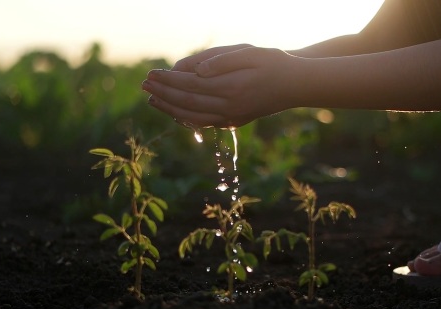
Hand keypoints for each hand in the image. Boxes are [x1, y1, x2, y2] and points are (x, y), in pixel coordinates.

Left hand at [142, 46, 297, 128]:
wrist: (296, 85)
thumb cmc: (273, 63)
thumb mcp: (248, 53)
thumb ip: (220, 61)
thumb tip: (193, 71)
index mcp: (231, 87)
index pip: (190, 84)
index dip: (168, 80)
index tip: (151, 73)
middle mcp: (230, 107)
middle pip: (187, 102)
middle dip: (163, 94)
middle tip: (143, 85)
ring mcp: (232, 117)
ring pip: (193, 117)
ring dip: (170, 109)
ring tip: (153, 100)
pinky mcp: (235, 121)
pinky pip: (204, 124)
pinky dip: (186, 119)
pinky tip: (175, 112)